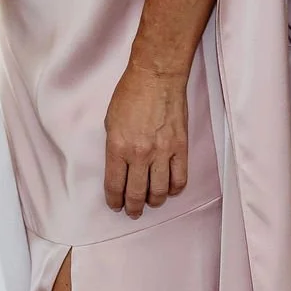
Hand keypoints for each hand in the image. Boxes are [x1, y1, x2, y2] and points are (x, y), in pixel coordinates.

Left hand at [103, 61, 189, 217]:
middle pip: (137, 193)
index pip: (115, 185)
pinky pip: (179, 179)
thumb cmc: (130, 95)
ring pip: (159, 191)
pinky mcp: (181, 148)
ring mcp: (162, 152)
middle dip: (133, 207)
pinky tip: (169, 190)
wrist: (157, 77)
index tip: (116, 205)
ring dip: (153, 202)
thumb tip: (120, 168)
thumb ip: (114, 148)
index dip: (114, 200)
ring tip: (150, 203)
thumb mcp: (110, 121)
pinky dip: (174, 190)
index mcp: (118, 146)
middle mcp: (140, 154)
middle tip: (132, 212)